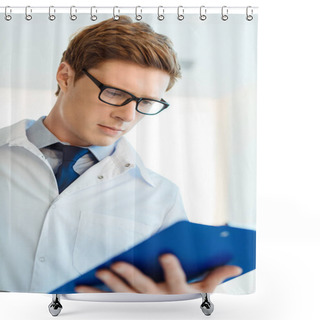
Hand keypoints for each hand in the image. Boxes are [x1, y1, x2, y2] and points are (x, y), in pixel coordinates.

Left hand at [75, 253, 241, 293]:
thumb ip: (217, 278)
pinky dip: (94, 296)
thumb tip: (236, 266)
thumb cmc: (189, 306)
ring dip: (110, 285)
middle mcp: (158, 299)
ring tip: (98, 273)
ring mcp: (141, 304)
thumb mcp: (204, 294)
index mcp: (177, 293)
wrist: (174, 317)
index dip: (172, 269)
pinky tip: (79, 289)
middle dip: (129, 277)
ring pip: (124, 295)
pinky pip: (110, 301)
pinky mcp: (129, 305)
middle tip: (115, 264)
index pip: (177, 280)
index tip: (166, 254)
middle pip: (144, 288)